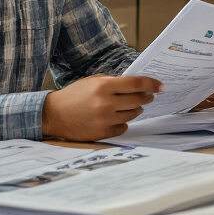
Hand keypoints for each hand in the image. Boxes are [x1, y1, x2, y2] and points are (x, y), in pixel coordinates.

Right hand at [42, 74, 161, 140]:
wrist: (54, 114)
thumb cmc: (74, 95)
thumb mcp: (92, 81)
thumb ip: (113, 82)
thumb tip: (136, 84)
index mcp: (104, 86)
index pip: (135, 84)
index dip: (151, 84)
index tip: (159, 86)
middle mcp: (106, 103)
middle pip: (138, 100)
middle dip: (146, 98)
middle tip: (148, 97)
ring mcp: (105, 120)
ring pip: (132, 115)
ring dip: (136, 110)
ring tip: (132, 107)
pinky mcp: (102, 133)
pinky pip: (123, 127)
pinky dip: (123, 122)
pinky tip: (118, 118)